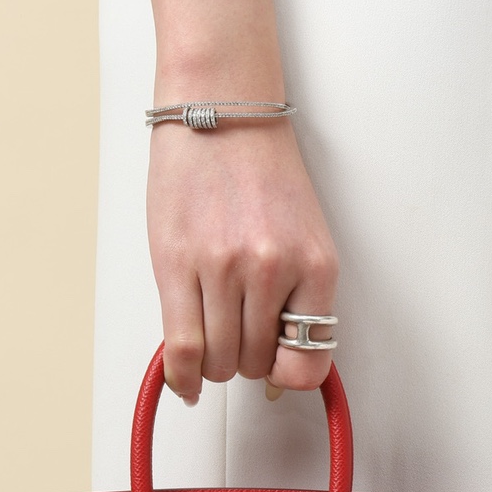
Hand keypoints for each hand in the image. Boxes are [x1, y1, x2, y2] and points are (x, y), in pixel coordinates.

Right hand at [147, 118, 338, 402]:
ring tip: (212, 336)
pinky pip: (182, 350)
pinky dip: (182, 377)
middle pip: (256, 365)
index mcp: (314, 265)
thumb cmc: (259, 170)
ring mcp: (223, 270)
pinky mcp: (177, 266)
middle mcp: (272, 270)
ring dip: (214, 362)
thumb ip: (297, 298)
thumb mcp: (302, 236)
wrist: (220, 112)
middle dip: (246, 360)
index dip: (288, 375)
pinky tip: (183, 380)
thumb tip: (283, 364)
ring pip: (219, 362)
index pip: (308, 362)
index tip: (276, 367)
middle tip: (237, 335)